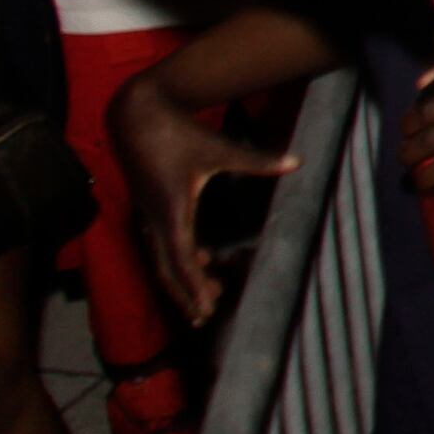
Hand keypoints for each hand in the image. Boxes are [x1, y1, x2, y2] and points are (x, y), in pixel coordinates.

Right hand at [111, 75, 297, 328]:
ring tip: (205, 300)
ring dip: (181, 280)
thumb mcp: (220, 147)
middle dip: (185, 294)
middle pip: (167, 269)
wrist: (136, 115)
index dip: (194, 286)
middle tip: (205, 318)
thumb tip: (297, 161)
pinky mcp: (148, 208)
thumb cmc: (179, 131)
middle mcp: (155, 218)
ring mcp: (148, 214)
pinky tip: (201, 261)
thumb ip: (258, 160)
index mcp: (172, 209)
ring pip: (161, 258)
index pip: (182, 259)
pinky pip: (160, 243)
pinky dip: (177, 259)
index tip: (207, 307)